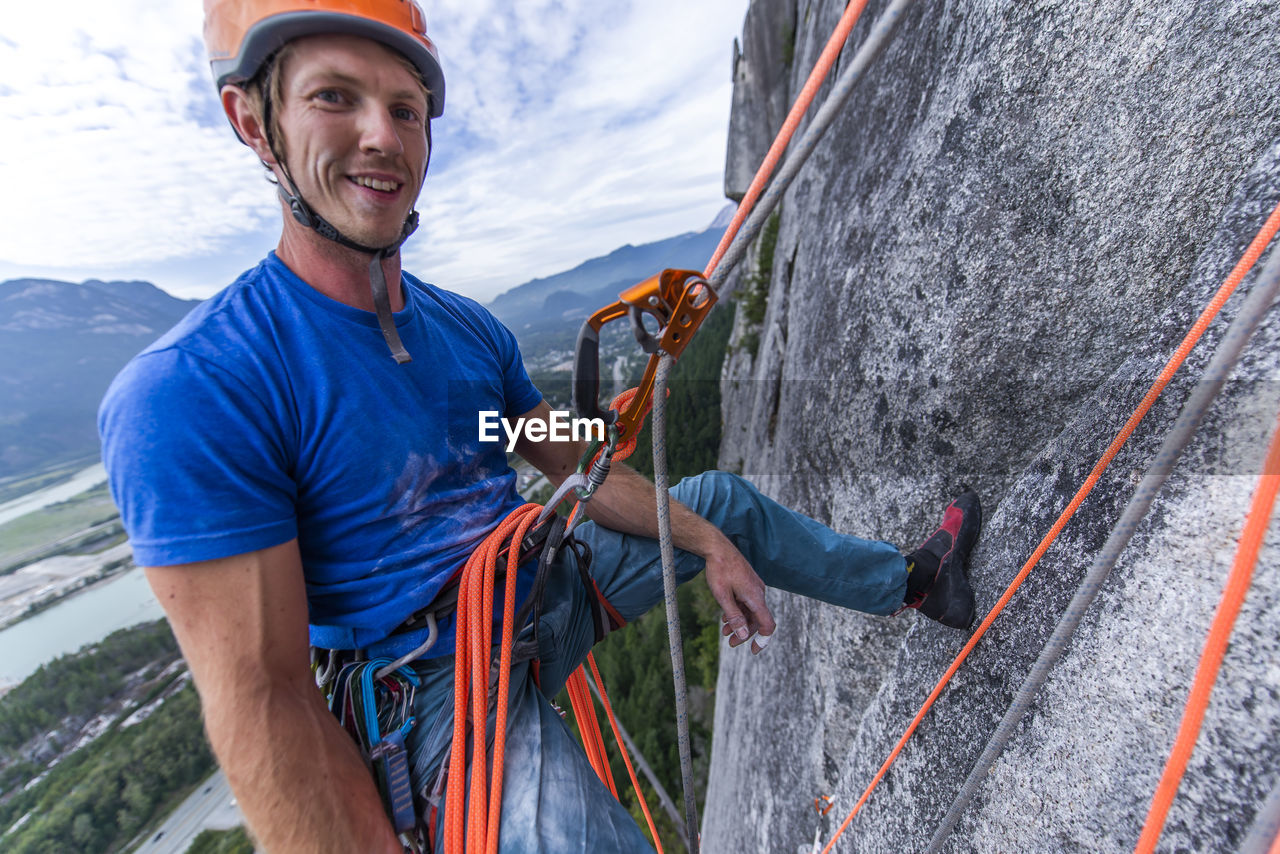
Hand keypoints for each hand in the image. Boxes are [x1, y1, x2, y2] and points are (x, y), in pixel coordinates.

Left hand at [702, 538, 775, 654]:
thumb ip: (734, 617)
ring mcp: (753, 586)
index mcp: (755, 597)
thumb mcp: (723, 596)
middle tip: (731, 643)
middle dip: (745, 632)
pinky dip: (738, 611)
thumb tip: (743, 636)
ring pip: (750, 611)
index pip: (767, 624)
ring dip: (740, 622)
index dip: (763, 639)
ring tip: (725, 631)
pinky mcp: (748, 582)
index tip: (754, 650)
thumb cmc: (719, 570)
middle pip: (757, 619)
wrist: (717, 547)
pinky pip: (747, 602)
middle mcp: (758, 592)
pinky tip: (726, 617)